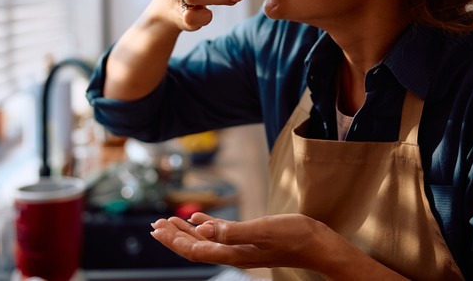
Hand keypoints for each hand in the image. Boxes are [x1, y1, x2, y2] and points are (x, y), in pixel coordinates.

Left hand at [149, 212, 330, 270]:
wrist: (318, 244)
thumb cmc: (294, 236)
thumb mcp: (262, 230)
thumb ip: (231, 232)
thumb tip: (201, 229)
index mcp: (233, 253)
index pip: (195, 249)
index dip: (174, 240)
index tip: (156, 229)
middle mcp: (233, 253)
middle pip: (195, 247)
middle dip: (173, 237)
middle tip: (154, 226)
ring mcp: (241, 247)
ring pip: (206, 240)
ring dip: (186, 232)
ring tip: (168, 223)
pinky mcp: (249, 239)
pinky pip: (221, 234)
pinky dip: (206, 226)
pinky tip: (199, 218)